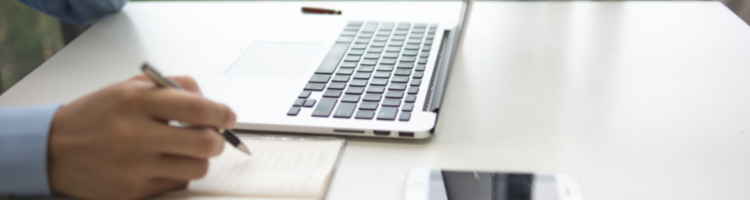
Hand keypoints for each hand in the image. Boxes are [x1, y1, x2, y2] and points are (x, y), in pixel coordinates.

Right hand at [48, 75, 235, 199]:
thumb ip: (171, 87)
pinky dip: (176, 174)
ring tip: (181, 151)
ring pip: (196, 168)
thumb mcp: (128, 88)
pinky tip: (159, 165)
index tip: (227, 117)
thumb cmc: (97, 116)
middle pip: (205, 144)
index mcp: (136, 102)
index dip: (222, 114)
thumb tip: (211, 102)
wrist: (53, 150)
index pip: (198, 109)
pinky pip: (176, 184)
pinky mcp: (131, 192)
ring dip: (197, 159)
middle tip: (212, 137)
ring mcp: (134, 167)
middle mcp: (135, 135)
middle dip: (217, 140)